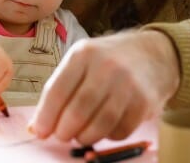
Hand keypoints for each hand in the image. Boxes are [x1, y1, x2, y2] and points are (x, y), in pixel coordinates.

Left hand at [28, 30, 179, 144]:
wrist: (153, 54)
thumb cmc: (108, 60)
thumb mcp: (81, 62)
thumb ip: (59, 90)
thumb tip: (36, 126)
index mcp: (83, 54)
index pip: (57, 91)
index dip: (45, 116)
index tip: (40, 131)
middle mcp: (106, 66)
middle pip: (77, 110)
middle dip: (64, 130)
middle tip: (62, 135)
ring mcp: (128, 84)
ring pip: (99, 124)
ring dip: (85, 137)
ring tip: (80, 135)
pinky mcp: (145, 102)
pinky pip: (120, 131)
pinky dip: (107, 137)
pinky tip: (103, 129)